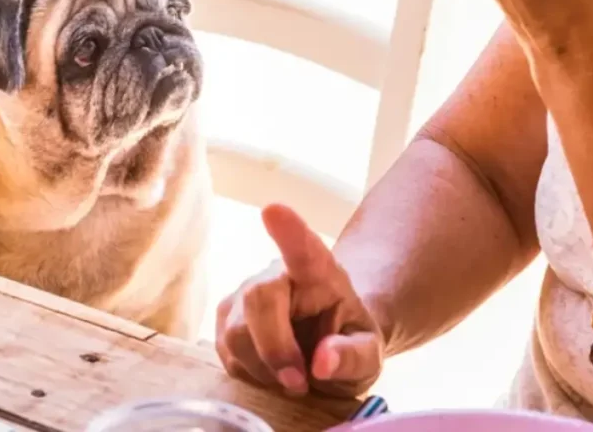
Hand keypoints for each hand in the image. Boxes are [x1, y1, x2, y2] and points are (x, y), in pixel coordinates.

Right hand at [215, 204, 382, 398]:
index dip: (288, 231)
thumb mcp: (368, 354)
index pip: (303, 248)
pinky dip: (250, 373)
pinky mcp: (224, 319)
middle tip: (299, 383)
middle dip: (274, 349)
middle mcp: (274, 274)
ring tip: (293, 378)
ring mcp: (243, 294)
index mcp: (319, 272)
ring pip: (236, 333)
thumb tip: (322, 362)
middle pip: (258, 299)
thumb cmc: (346, 339)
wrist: (324, 341)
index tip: (273, 210)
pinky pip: (226, 352)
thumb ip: (353, 357)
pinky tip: (271, 372)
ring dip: (263, 368)